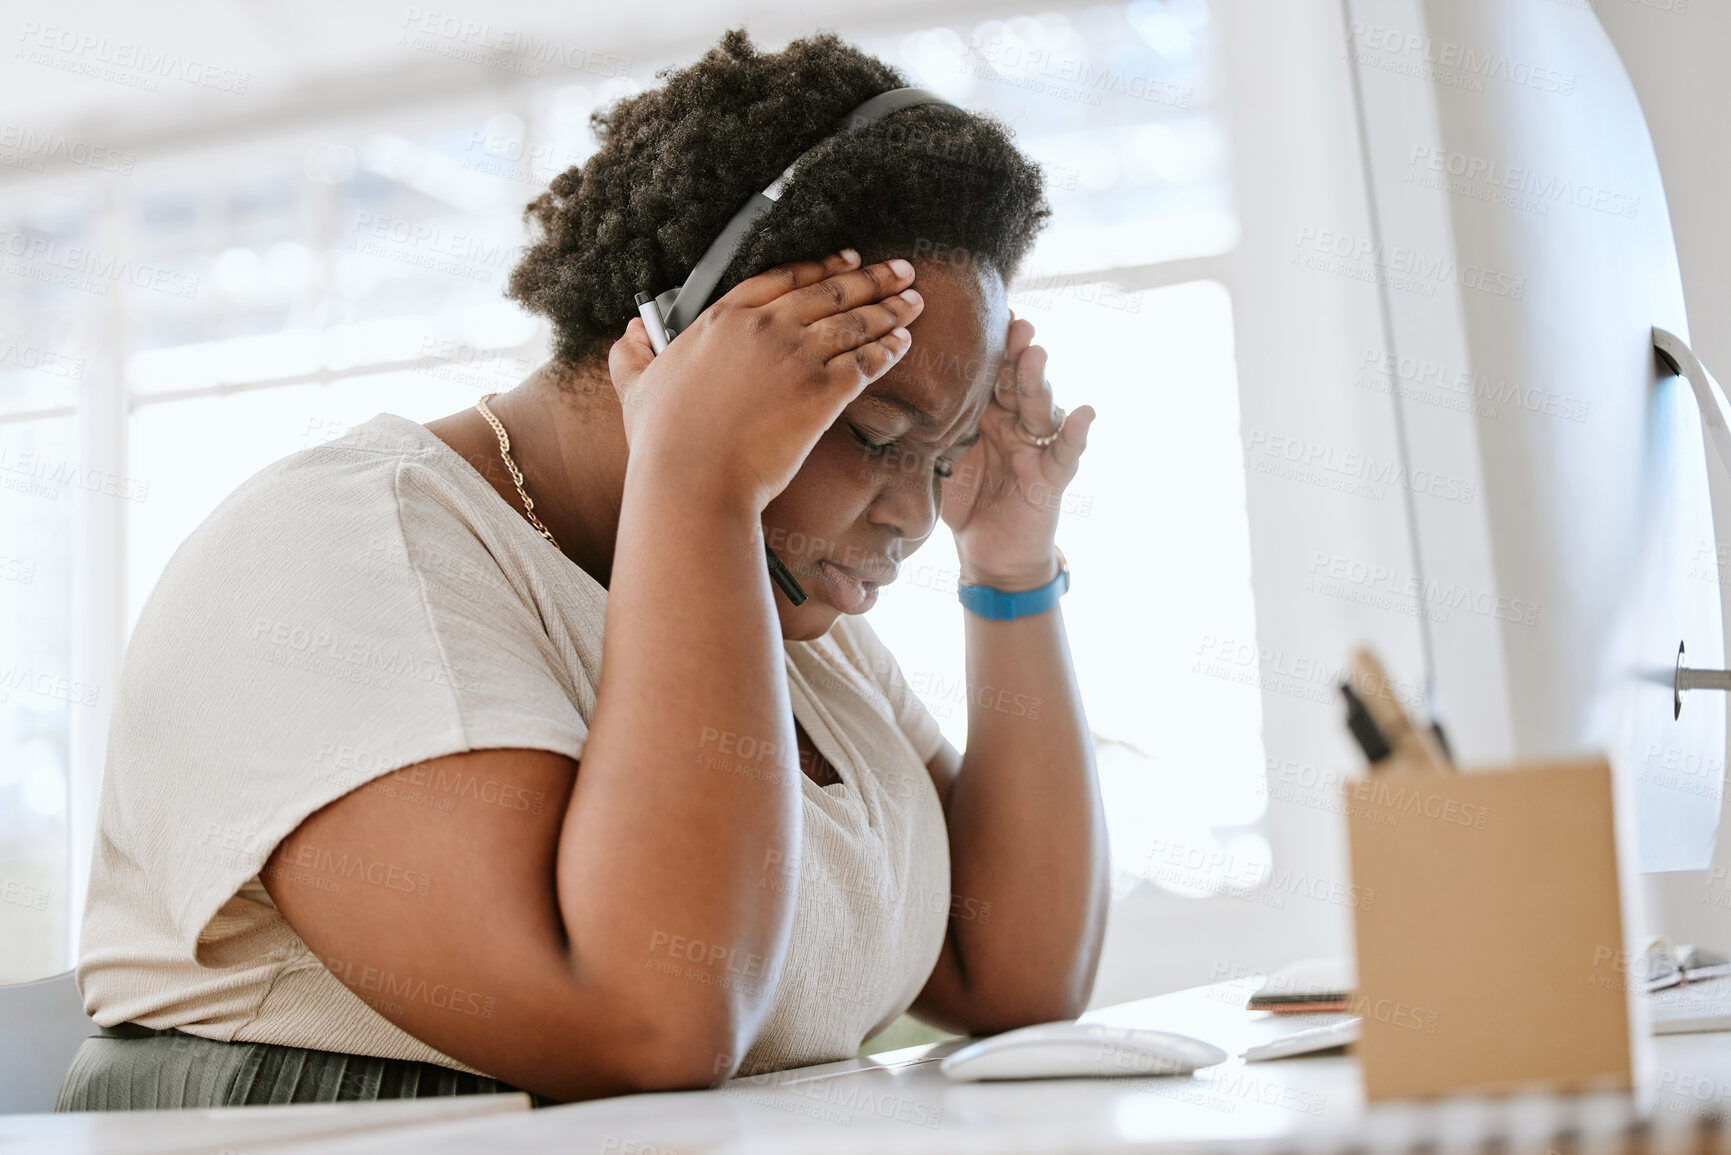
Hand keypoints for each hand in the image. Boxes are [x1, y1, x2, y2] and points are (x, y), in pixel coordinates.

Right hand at [607, 250, 923, 513]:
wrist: (692, 480)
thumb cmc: (663, 442)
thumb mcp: (636, 387)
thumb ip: (632, 354)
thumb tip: (629, 332)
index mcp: (723, 319)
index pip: (782, 279)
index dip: (820, 267)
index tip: (846, 260)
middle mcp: (764, 328)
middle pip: (829, 293)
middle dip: (871, 279)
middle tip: (900, 270)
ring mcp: (795, 357)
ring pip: (854, 323)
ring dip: (889, 309)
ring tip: (914, 300)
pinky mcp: (821, 393)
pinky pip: (865, 363)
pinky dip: (887, 351)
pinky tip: (903, 344)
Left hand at [941, 312, 1094, 588]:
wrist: (988, 553)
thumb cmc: (962, 502)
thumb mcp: (933, 462)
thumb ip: (919, 433)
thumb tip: (870, 405)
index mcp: (983, 413)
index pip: (986, 373)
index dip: (986, 347)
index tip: (978, 315)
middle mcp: (1013, 422)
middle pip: (1016, 379)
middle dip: (1016, 351)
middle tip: (1013, 323)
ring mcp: (1035, 445)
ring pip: (1041, 406)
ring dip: (1039, 380)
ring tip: (1036, 354)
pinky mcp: (1053, 476)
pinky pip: (1067, 452)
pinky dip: (1078, 433)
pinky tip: (1085, 412)